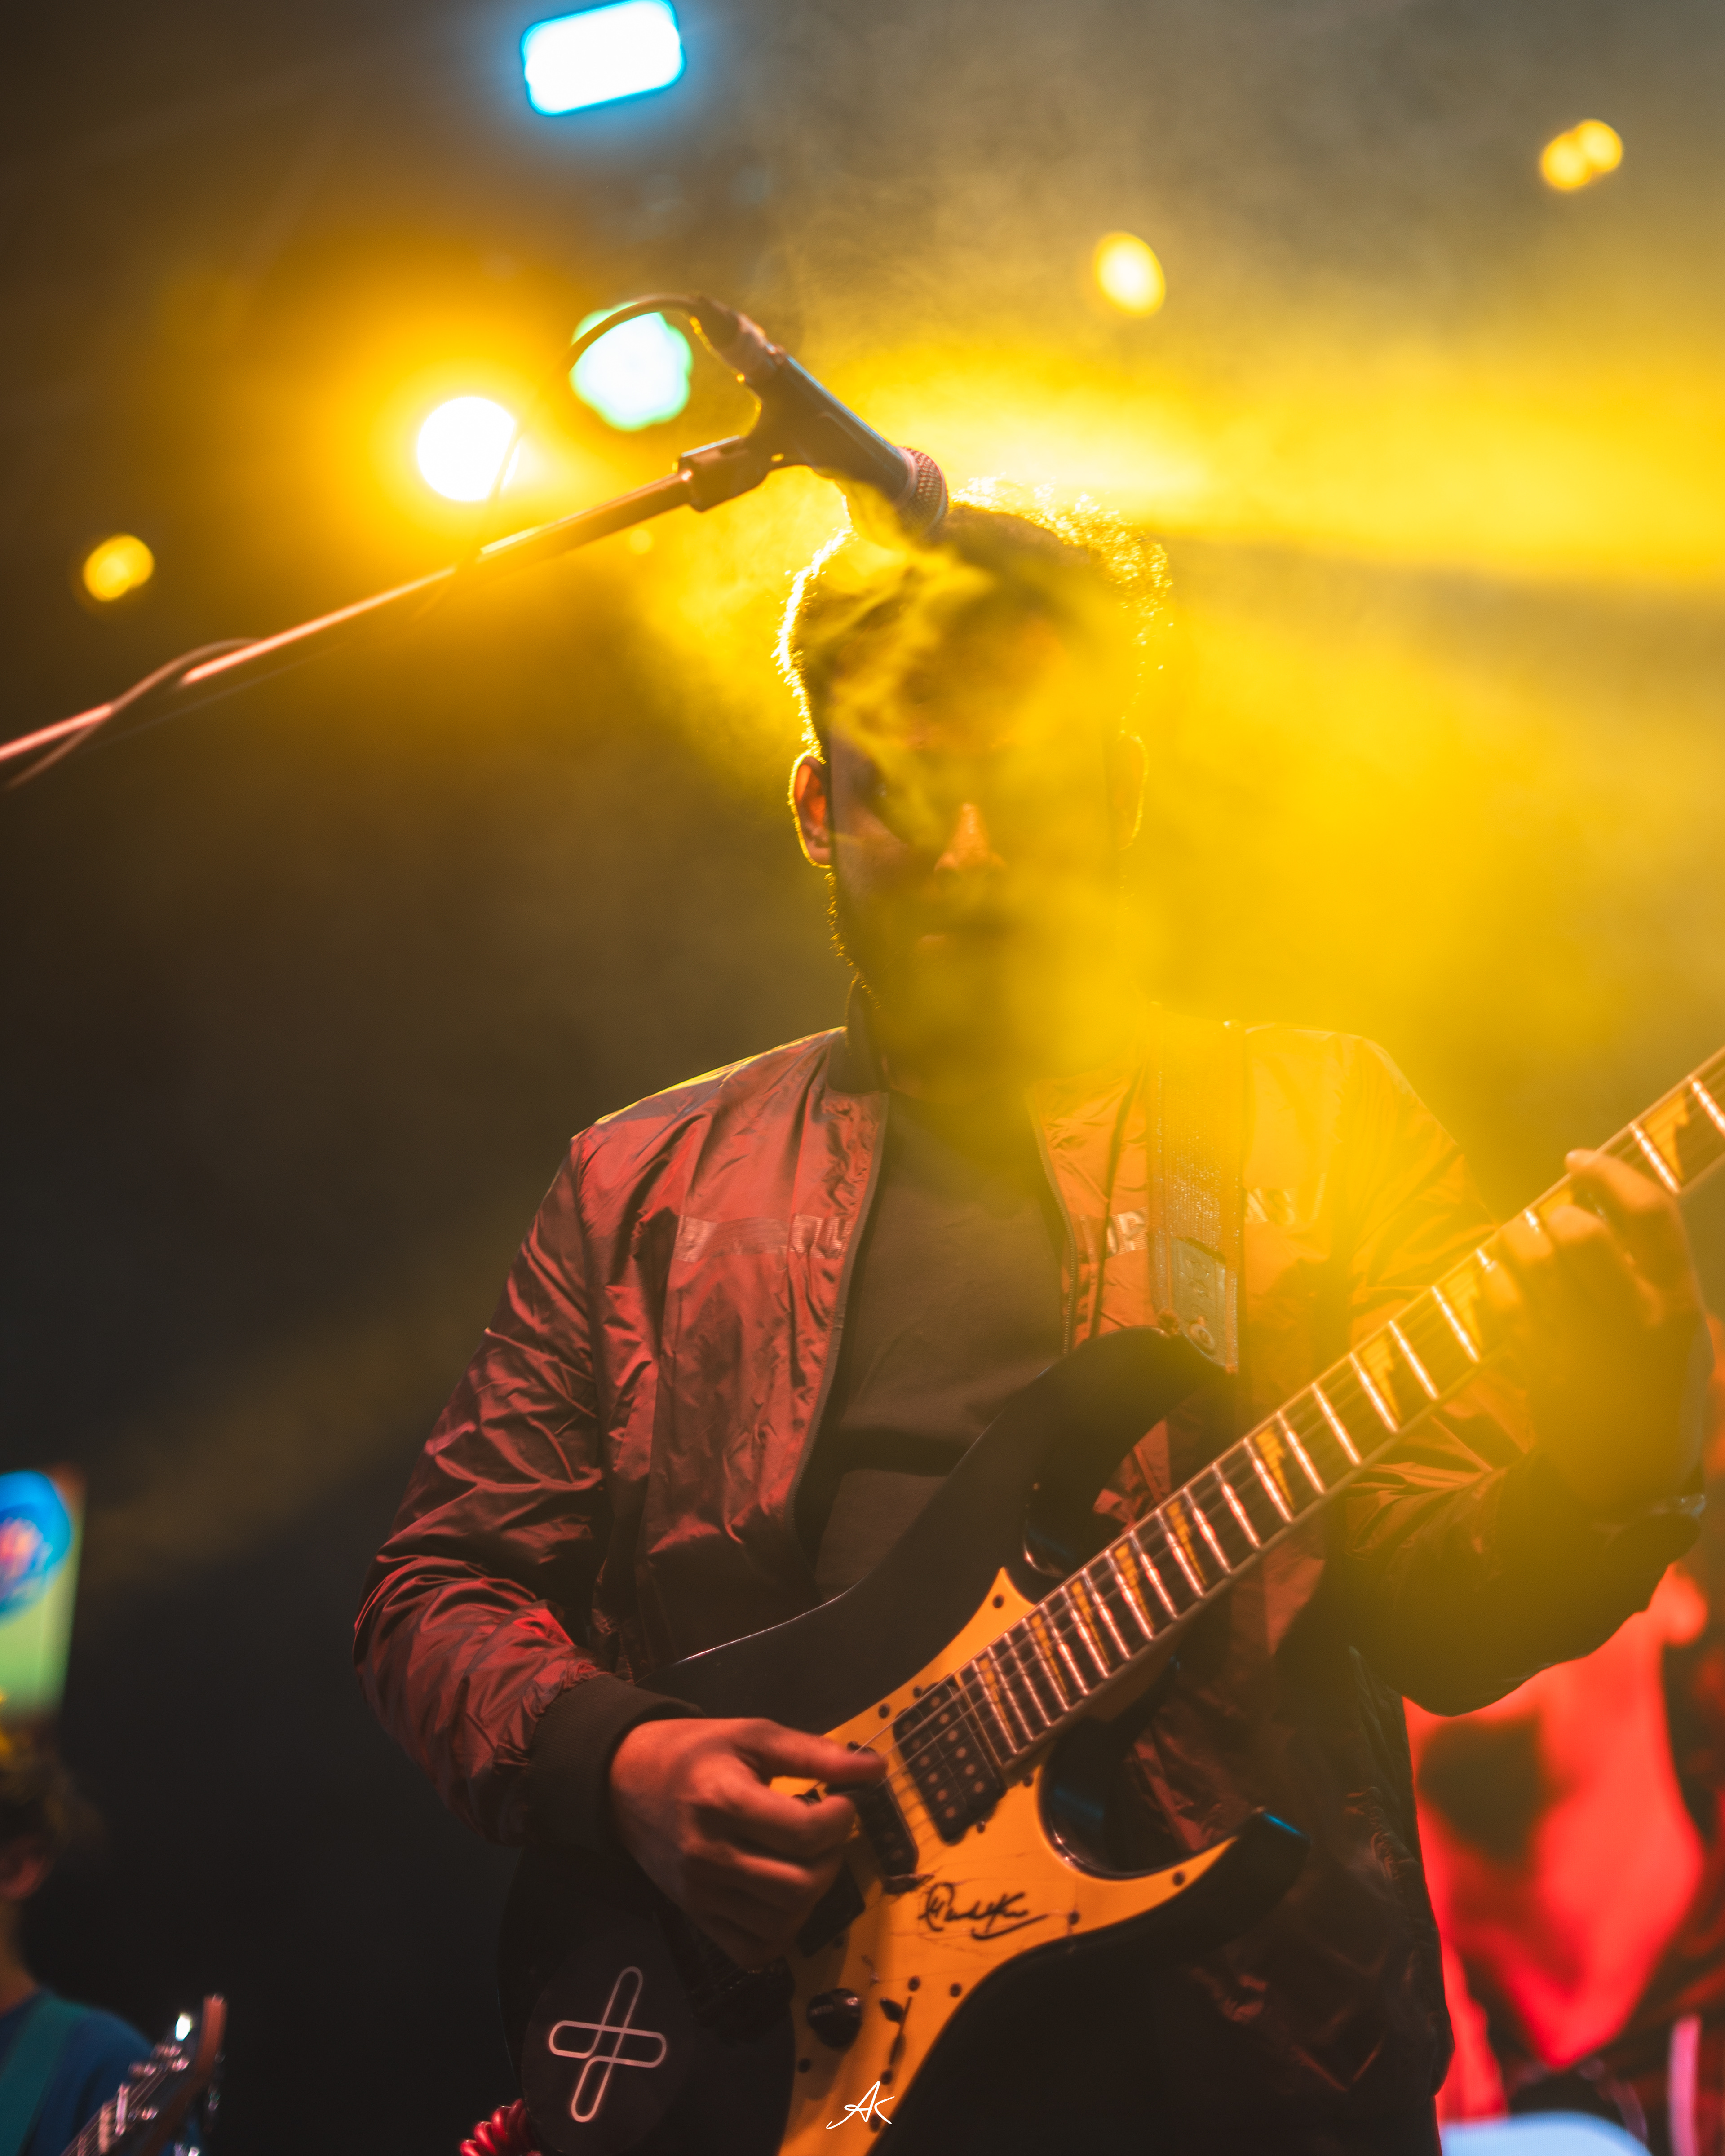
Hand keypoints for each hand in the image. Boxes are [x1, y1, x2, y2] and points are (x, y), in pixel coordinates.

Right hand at [608, 1716, 882, 1966]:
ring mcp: (701, 1894)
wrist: (624, 1780)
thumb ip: (815, 1754)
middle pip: (801, 1885)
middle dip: (833, 1857)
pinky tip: (784, 1893)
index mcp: (724, 1801)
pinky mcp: (696, 1917)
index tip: (840, 1799)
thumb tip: (875, 1769)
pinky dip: (782, 1930)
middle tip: (827, 1830)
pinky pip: (754, 1949)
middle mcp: (710, 1855)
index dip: (842, 1817)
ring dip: (813, 1891)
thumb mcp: (753, 1735)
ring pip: (784, 1921)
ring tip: (806, 1857)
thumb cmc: (695, 1751)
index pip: (806, 1833)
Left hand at [1482, 1148, 1711, 1513]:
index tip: (1577, 1160)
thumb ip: (1654, 1271)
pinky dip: (1493, 1279)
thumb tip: (1597, 1200)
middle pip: (1580, 1233)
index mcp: (1679, 1302)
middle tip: (1553, 1220)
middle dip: (1556, 1214)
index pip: (1649, 1211)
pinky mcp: (1538, 1366)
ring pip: (1530, 1258)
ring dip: (1516, 1238)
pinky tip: (1503, 1282)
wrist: (1635, 1481)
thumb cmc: (1658, 1388)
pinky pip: (1499, 1298)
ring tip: (1520, 1243)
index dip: (1608, 1172)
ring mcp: (1583, 1344)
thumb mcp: (1683, 1330)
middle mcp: (1634, 1320)